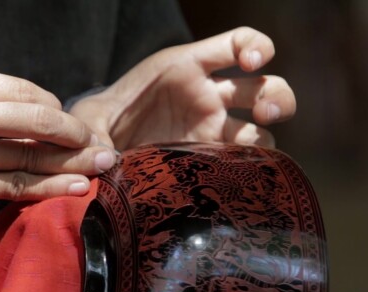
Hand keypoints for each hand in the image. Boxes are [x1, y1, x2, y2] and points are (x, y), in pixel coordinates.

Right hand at [0, 63, 115, 211]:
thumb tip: (36, 107)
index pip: (21, 90)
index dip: (52, 105)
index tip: (64, 117)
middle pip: (34, 122)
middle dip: (75, 133)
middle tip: (97, 141)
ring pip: (30, 159)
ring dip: (74, 163)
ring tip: (103, 165)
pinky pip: (15, 188)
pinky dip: (50, 188)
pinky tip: (77, 187)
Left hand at [69, 27, 295, 149]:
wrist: (101, 151)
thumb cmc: (100, 122)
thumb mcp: (91, 118)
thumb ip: (94, 130)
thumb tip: (101, 160)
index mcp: (187, 67)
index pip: (238, 43)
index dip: (255, 47)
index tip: (251, 62)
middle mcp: (210, 97)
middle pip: (264, 86)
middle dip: (275, 94)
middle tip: (265, 110)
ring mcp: (213, 130)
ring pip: (263, 127)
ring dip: (270, 133)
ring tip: (258, 144)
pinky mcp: (210, 159)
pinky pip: (243, 160)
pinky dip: (252, 166)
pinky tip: (244, 173)